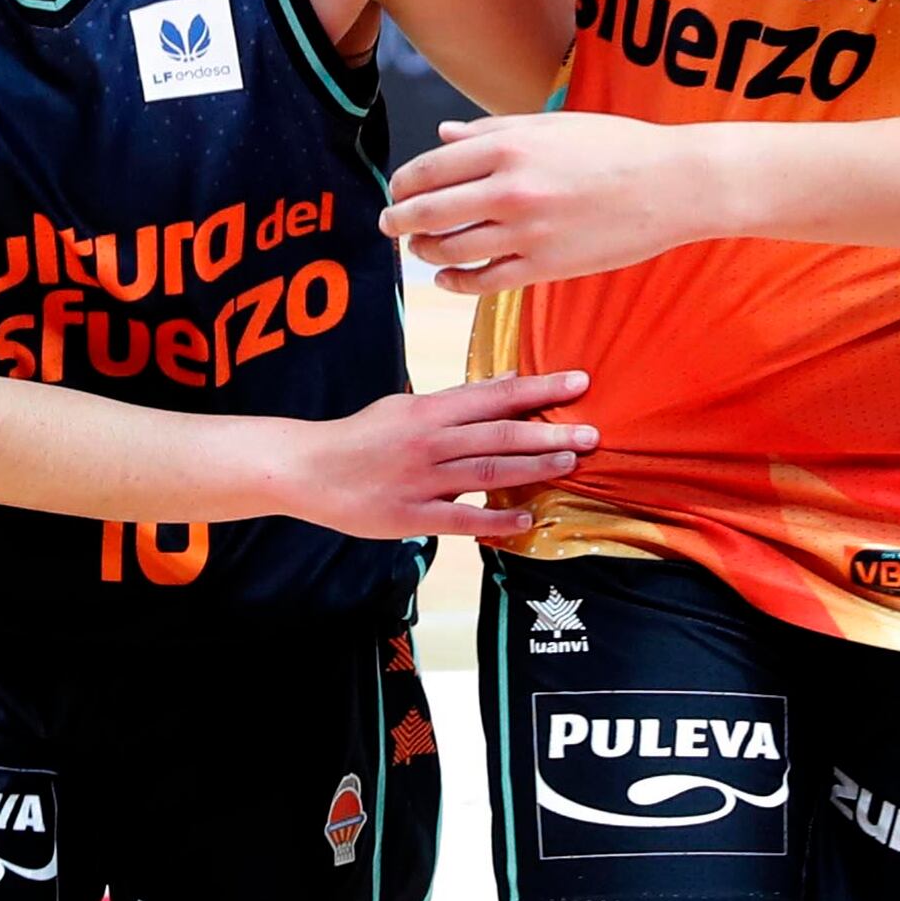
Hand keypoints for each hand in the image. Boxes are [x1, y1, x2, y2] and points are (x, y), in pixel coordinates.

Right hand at [283, 370, 599, 537]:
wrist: (307, 467)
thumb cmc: (362, 436)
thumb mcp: (408, 406)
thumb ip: (458, 400)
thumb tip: (508, 381)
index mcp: (430, 410)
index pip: (495, 395)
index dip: (539, 389)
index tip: (578, 383)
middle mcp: (429, 440)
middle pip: (498, 433)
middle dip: (548, 432)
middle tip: (592, 432)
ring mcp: (420, 479)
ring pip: (485, 471)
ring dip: (532, 468)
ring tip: (571, 464)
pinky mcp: (409, 514)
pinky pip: (459, 518)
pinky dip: (494, 519)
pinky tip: (525, 519)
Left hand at [383, 113, 706, 294]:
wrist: (673, 184)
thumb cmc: (616, 146)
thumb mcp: (551, 125)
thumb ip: (490, 130)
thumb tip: (442, 135)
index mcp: (508, 146)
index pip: (429, 169)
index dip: (403, 184)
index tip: (397, 191)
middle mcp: (510, 189)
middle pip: (429, 212)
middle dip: (400, 220)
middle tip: (390, 223)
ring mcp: (527, 232)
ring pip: (450, 250)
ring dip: (424, 252)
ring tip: (419, 249)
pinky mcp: (546, 267)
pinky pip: (483, 282)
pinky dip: (455, 282)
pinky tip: (449, 277)